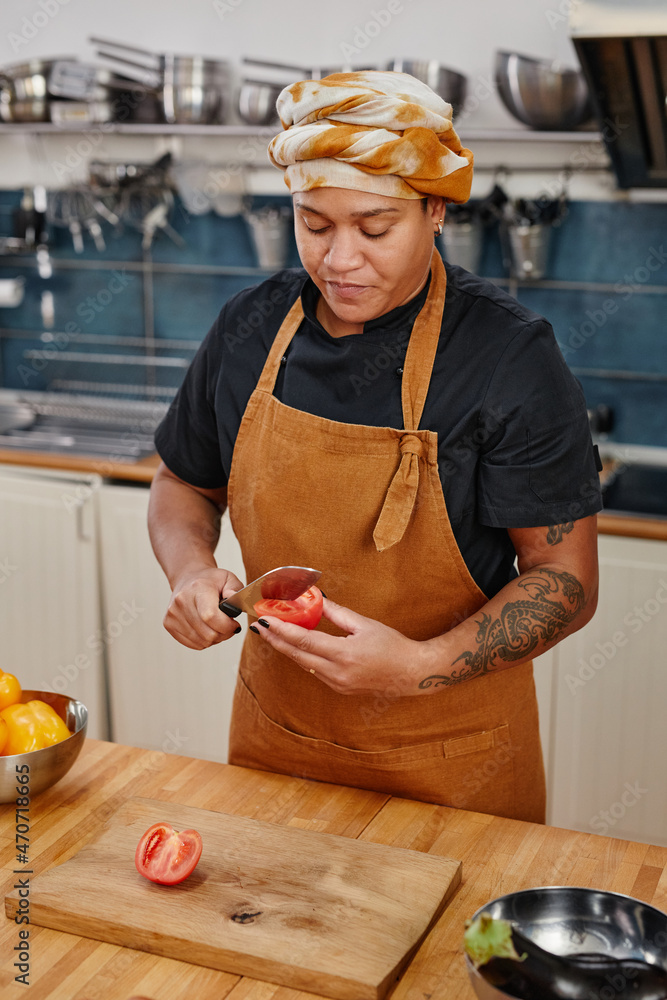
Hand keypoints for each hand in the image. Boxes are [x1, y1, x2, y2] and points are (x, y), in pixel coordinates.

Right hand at [164, 567, 244, 649]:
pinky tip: (207, 629)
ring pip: (202, 642)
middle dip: (224, 634)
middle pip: (208, 634)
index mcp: (197, 588)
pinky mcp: (169, 624)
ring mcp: (173, 614)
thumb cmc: (210, 581)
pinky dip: (204, 641)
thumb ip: (236, 589)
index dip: (227, 626)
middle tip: (228, 626)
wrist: (188, 578)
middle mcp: (181, 601)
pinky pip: (193, 644)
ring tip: (218, 626)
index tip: (235, 624)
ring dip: (215, 638)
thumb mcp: (228, 578)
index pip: (210, 616)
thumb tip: (233, 601)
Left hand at [250, 597, 434, 695]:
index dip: (282, 631)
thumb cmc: (393, 646)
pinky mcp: (340, 688)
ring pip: (304, 665)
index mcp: (345, 654)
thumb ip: (337, 613)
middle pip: (297, 656)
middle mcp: (338, 673)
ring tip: (272, 634)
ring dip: (287, 649)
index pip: (305, 641)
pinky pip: (315, 671)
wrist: (411, 673)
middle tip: (260, 626)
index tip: (266, 620)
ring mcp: (338, 684)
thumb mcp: (365, 624)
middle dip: (276, 640)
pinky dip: (303, 658)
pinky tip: (296, 646)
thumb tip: (316, 599)